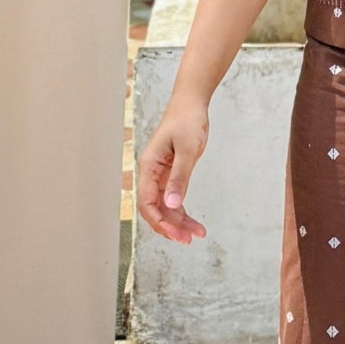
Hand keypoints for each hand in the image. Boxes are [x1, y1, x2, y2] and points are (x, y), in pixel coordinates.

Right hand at [137, 98, 209, 244]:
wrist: (191, 103)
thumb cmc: (187, 121)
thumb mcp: (188, 150)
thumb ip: (179, 178)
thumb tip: (173, 205)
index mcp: (148, 166)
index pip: (147, 203)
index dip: (160, 222)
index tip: (178, 234)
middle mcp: (150, 173)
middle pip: (154, 209)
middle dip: (170, 226)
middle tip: (189, 239)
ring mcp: (160, 174)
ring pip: (164, 206)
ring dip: (178, 222)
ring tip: (197, 233)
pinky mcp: (170, 173)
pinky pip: (172, 198)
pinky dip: (182, 211)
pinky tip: (193, 222)